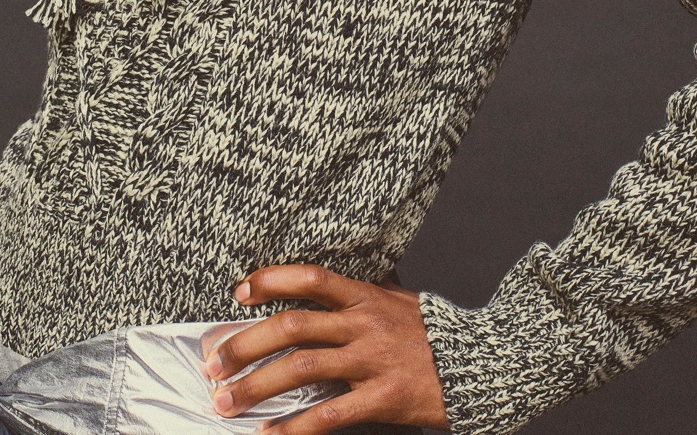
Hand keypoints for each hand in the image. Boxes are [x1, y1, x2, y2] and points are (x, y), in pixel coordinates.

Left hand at [205, 264, 449, 432]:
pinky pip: (331, 414)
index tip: (238, 292)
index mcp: (365, 295)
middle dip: (245, 345)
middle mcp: (365, 322)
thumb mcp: (396, 300)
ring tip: (226, 403)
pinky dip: (296, 428)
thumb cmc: (432, 332)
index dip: (271, 280)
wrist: (483, 362)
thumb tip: (320, 287)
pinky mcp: (385, 398)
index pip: (310, 277)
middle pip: (293, 326)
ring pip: (303, 368)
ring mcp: (374, 360)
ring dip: (257, 387)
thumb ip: (359, 296)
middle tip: (213, 365)